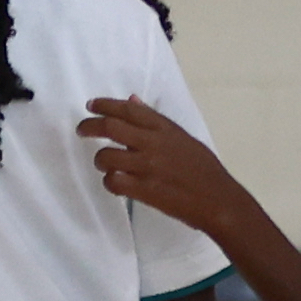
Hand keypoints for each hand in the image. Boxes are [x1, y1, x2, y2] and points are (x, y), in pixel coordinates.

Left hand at [76, 95, 253, 243]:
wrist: (219, 200)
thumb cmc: (204, 169)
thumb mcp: (182, 137)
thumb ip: (155, 120)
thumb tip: (131, 100)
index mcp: (165, 128)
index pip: (128, 109)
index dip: (105, 105)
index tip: (91, 106)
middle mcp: (154, 143)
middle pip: (110, 128)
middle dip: (89, 126)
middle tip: (81, 130)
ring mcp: (148, 167)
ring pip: (106, 156)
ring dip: (99, 160)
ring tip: (105, 165)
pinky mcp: (145, 190)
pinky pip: (113, 182)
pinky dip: (110, 182)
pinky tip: (116, 184)